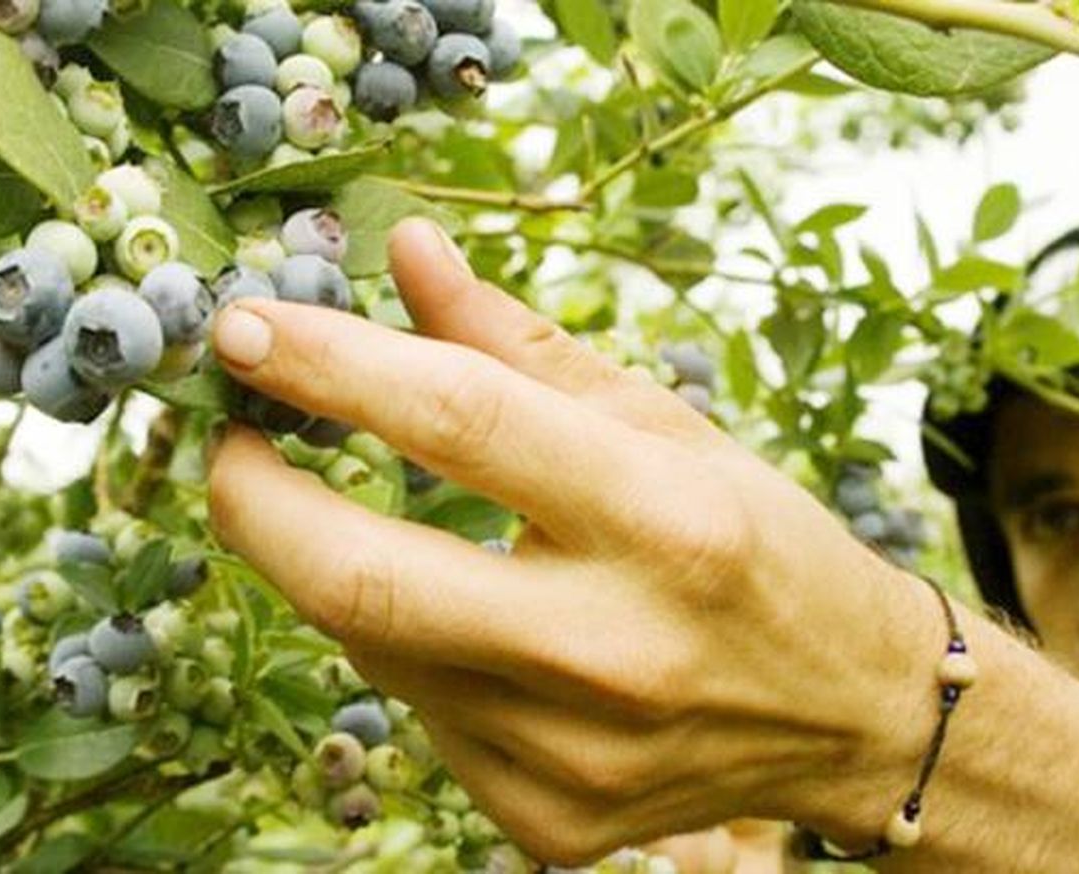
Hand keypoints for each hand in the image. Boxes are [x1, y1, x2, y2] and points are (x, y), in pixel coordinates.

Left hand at [206, 219, 938, 864]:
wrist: (847, 711)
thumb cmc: (754, 542)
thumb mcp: (660, 424)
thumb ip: (519, 345)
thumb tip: (404, 251)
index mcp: (662, 519)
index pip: (458, 422)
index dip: (331, 367)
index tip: (245, 330)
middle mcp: (614, 649)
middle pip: (362, 582)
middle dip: (253, 502)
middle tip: (232, 443)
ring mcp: (574, 755)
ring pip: (376, 651)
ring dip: (339, 573)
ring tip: (368, 524)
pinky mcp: (548, 819)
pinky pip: (422, 718)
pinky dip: (410, 653)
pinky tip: (464, 628)